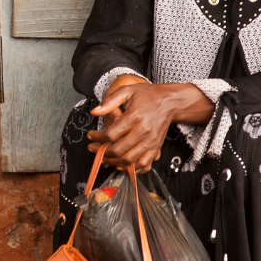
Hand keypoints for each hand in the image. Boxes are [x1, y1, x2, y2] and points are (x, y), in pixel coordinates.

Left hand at [87, 81, 212, 173]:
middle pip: (118, 150)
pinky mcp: (156, 147)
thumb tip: (94, 112)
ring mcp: (150, 141)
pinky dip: (132, 169)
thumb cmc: (148, 95)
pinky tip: (122, 165)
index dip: (97, 138)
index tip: (90, 136)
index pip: (111, 134)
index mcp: (134, 117)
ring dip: (113, 162)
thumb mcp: (127, 91)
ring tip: (104, 157)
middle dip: (102, 153)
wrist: (170, 102)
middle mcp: (143, 131)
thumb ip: (110, 101)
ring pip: (129, 160)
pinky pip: (144, 164)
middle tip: (94, 149)